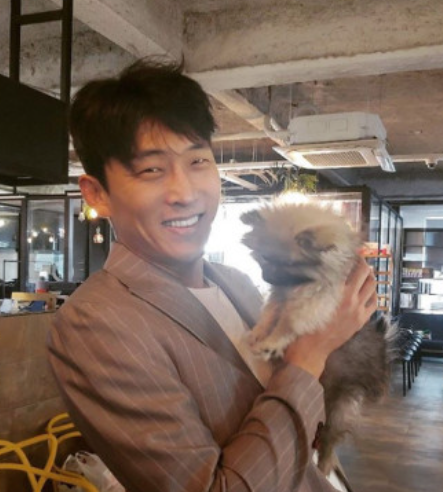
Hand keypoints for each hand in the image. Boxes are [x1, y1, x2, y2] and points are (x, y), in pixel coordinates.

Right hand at [284, 256, 377, 377]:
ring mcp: (358, 310)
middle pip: (365, 273)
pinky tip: (366, 290)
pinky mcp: (361, 320)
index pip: (352, 267)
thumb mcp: (303, 298)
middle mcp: (351, 298)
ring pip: (372, 287)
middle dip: (363, 264)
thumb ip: (311, 282)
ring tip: (364, 272)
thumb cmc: (303, 323)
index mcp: (337, 291)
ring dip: (369, 277)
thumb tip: (314, 267)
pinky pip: (374, 302)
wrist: (310, 349)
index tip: (352, 251)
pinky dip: (372, 293)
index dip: (354, 256)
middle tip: (358, 259)